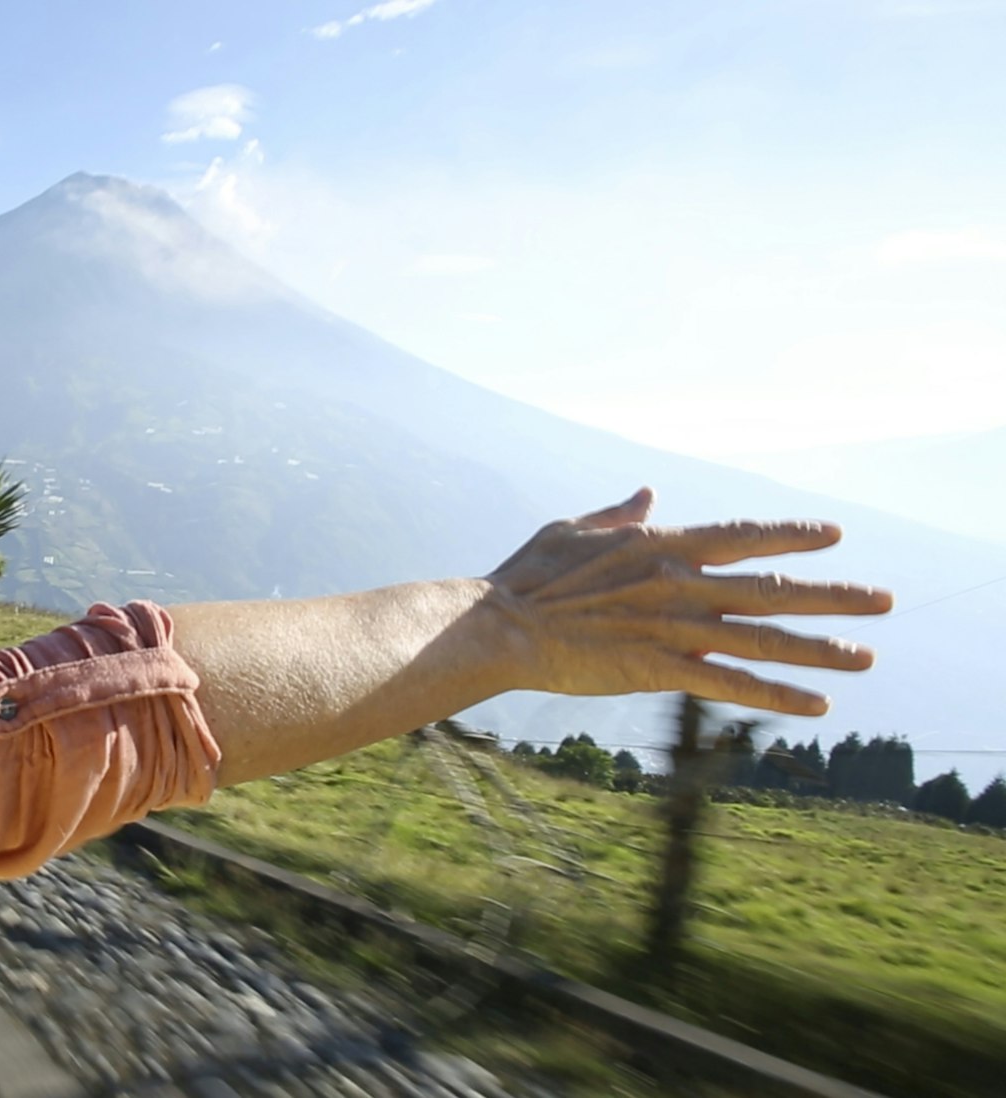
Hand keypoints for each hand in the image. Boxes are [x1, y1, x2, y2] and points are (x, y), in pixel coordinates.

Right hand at [484, 487, 893, 715]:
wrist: (499, 625)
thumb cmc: (526, 577)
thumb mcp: (572, 529)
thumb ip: (618, 515)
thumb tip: (648, 493)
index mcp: (661, 546)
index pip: (743, 537)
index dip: (791, 535)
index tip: (833, 536)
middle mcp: (680, 583)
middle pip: (772, 590)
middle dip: (834, 595)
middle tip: (883, 601)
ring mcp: (673, 627)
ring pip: (764, 639)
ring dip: (820, 649)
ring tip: (866, 655)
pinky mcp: (659, 669)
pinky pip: (731, 685)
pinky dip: (777, 696)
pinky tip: (816, 706)